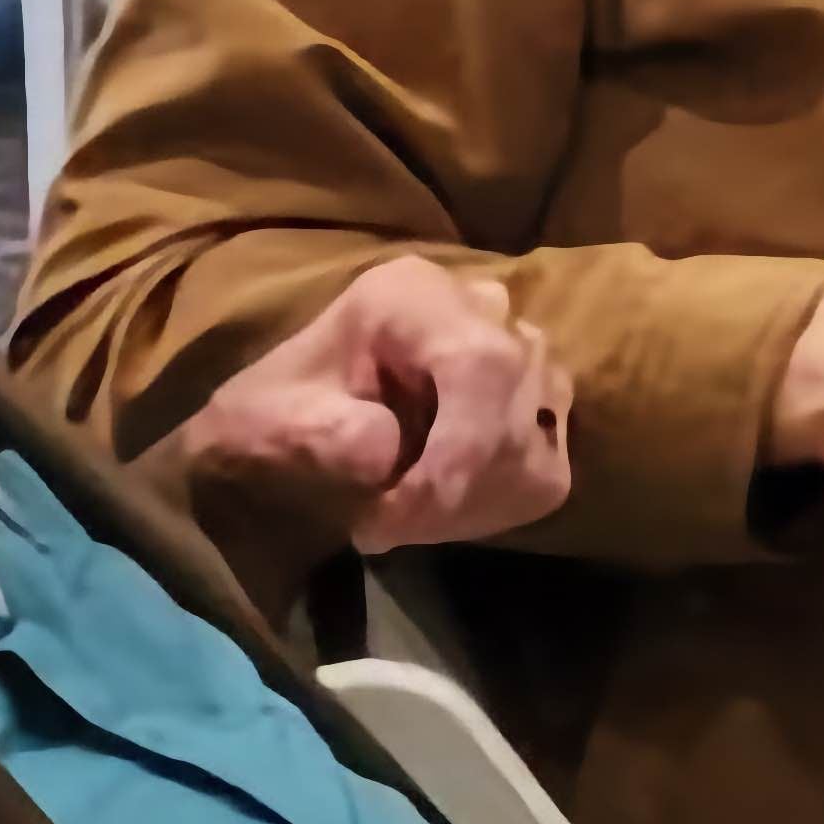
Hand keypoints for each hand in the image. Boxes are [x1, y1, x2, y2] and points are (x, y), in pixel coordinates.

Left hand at [150, 255, 570, 553]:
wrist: (282, 432)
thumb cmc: (273, 418)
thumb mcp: (274, 424)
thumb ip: (331, 434)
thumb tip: (393, 455)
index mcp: (412, 294)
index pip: (479, 361)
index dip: (460, 448)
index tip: (402, 516)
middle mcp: (479, 307)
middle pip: (518, 396)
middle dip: (462, 484)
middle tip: (388, 529)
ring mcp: (518, 349)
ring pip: (541, 432)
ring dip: (481, 496)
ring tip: (410, 519)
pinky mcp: (536, 398)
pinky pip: (550, 461)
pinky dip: (501, 501)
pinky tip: (443, 511)